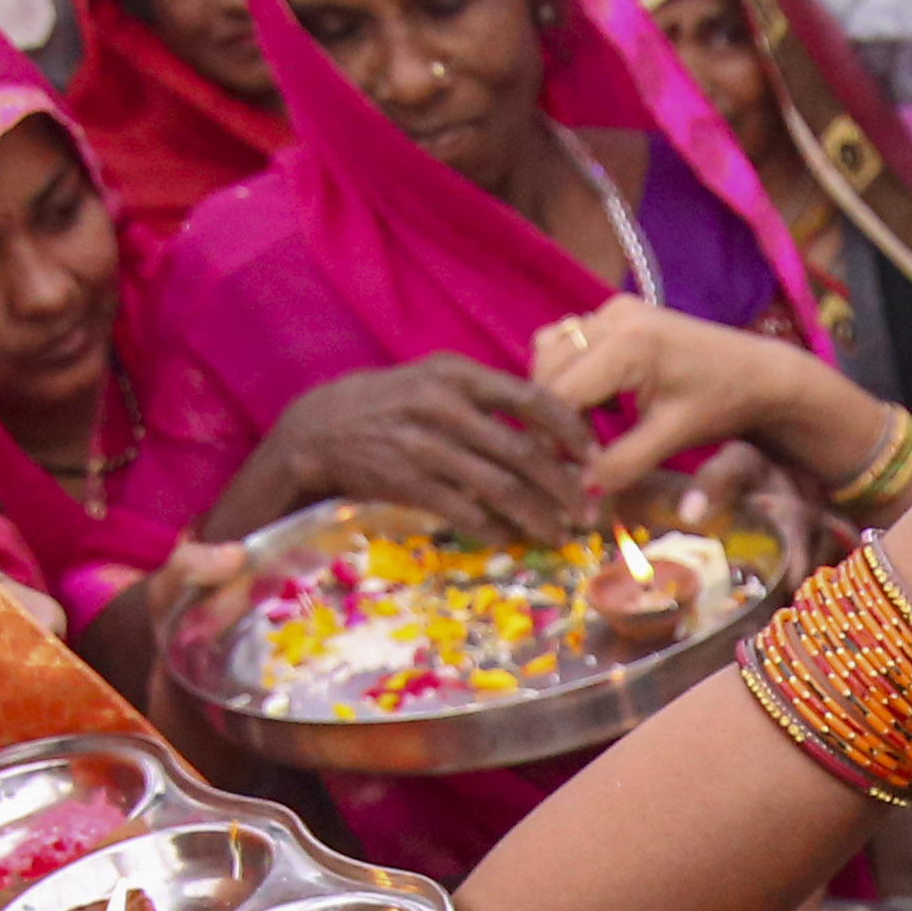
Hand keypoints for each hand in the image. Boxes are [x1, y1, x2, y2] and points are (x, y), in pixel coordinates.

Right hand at [266, 357, 598, 546]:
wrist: (316, 431)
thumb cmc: (388, 406)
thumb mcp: (432, 380)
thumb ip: (485, 396)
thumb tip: (550, 425)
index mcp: (456, 374)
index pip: (532, 398)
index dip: (571, 430)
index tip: (595, 455)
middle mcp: (443, 406)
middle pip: (524, 450)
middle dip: (565, 485)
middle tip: (589, 509)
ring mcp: (423, 446)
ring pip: (501, 487)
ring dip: (539, 516)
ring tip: (561, 531)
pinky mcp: (407, 483)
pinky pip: (467, 513)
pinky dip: (496, 529)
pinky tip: (512, 536)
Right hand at [531, 297, 853, 497]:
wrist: (759, 371)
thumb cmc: (722, 403)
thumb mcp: (673, 438)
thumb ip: (624, 463)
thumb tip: (580, 490)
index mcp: (628, 345)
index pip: (560, 393)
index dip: (555, 434)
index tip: (564, 466)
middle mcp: (614, 317)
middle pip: (546, 369)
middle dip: (553, 413)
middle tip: (572, 453)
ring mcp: (614, 309)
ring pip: (551, 352)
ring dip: (558, 391)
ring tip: (587, 428)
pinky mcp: (617, 312)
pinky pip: (570, 341)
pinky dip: (571, 372)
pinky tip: (599, 401)